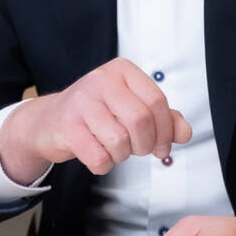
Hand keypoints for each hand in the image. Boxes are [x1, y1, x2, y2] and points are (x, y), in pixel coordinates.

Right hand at [0, 56, 190, 182]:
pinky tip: (98, 156)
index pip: (157, 100)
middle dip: (145, 145)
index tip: (163, 147)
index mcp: (122, 71)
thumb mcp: (132, 109)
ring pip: (119, 140)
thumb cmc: (98, 115)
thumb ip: (163, 119)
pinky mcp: (66, 126)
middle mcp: (101, 79)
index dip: (166, 130)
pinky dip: (103, 165)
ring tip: (115, 149)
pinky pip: (98, 156)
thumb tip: (185, 132)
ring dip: (123, 155)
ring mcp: (81, 101)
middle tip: (139, 150)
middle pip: (140, 120)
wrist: (49, 122)